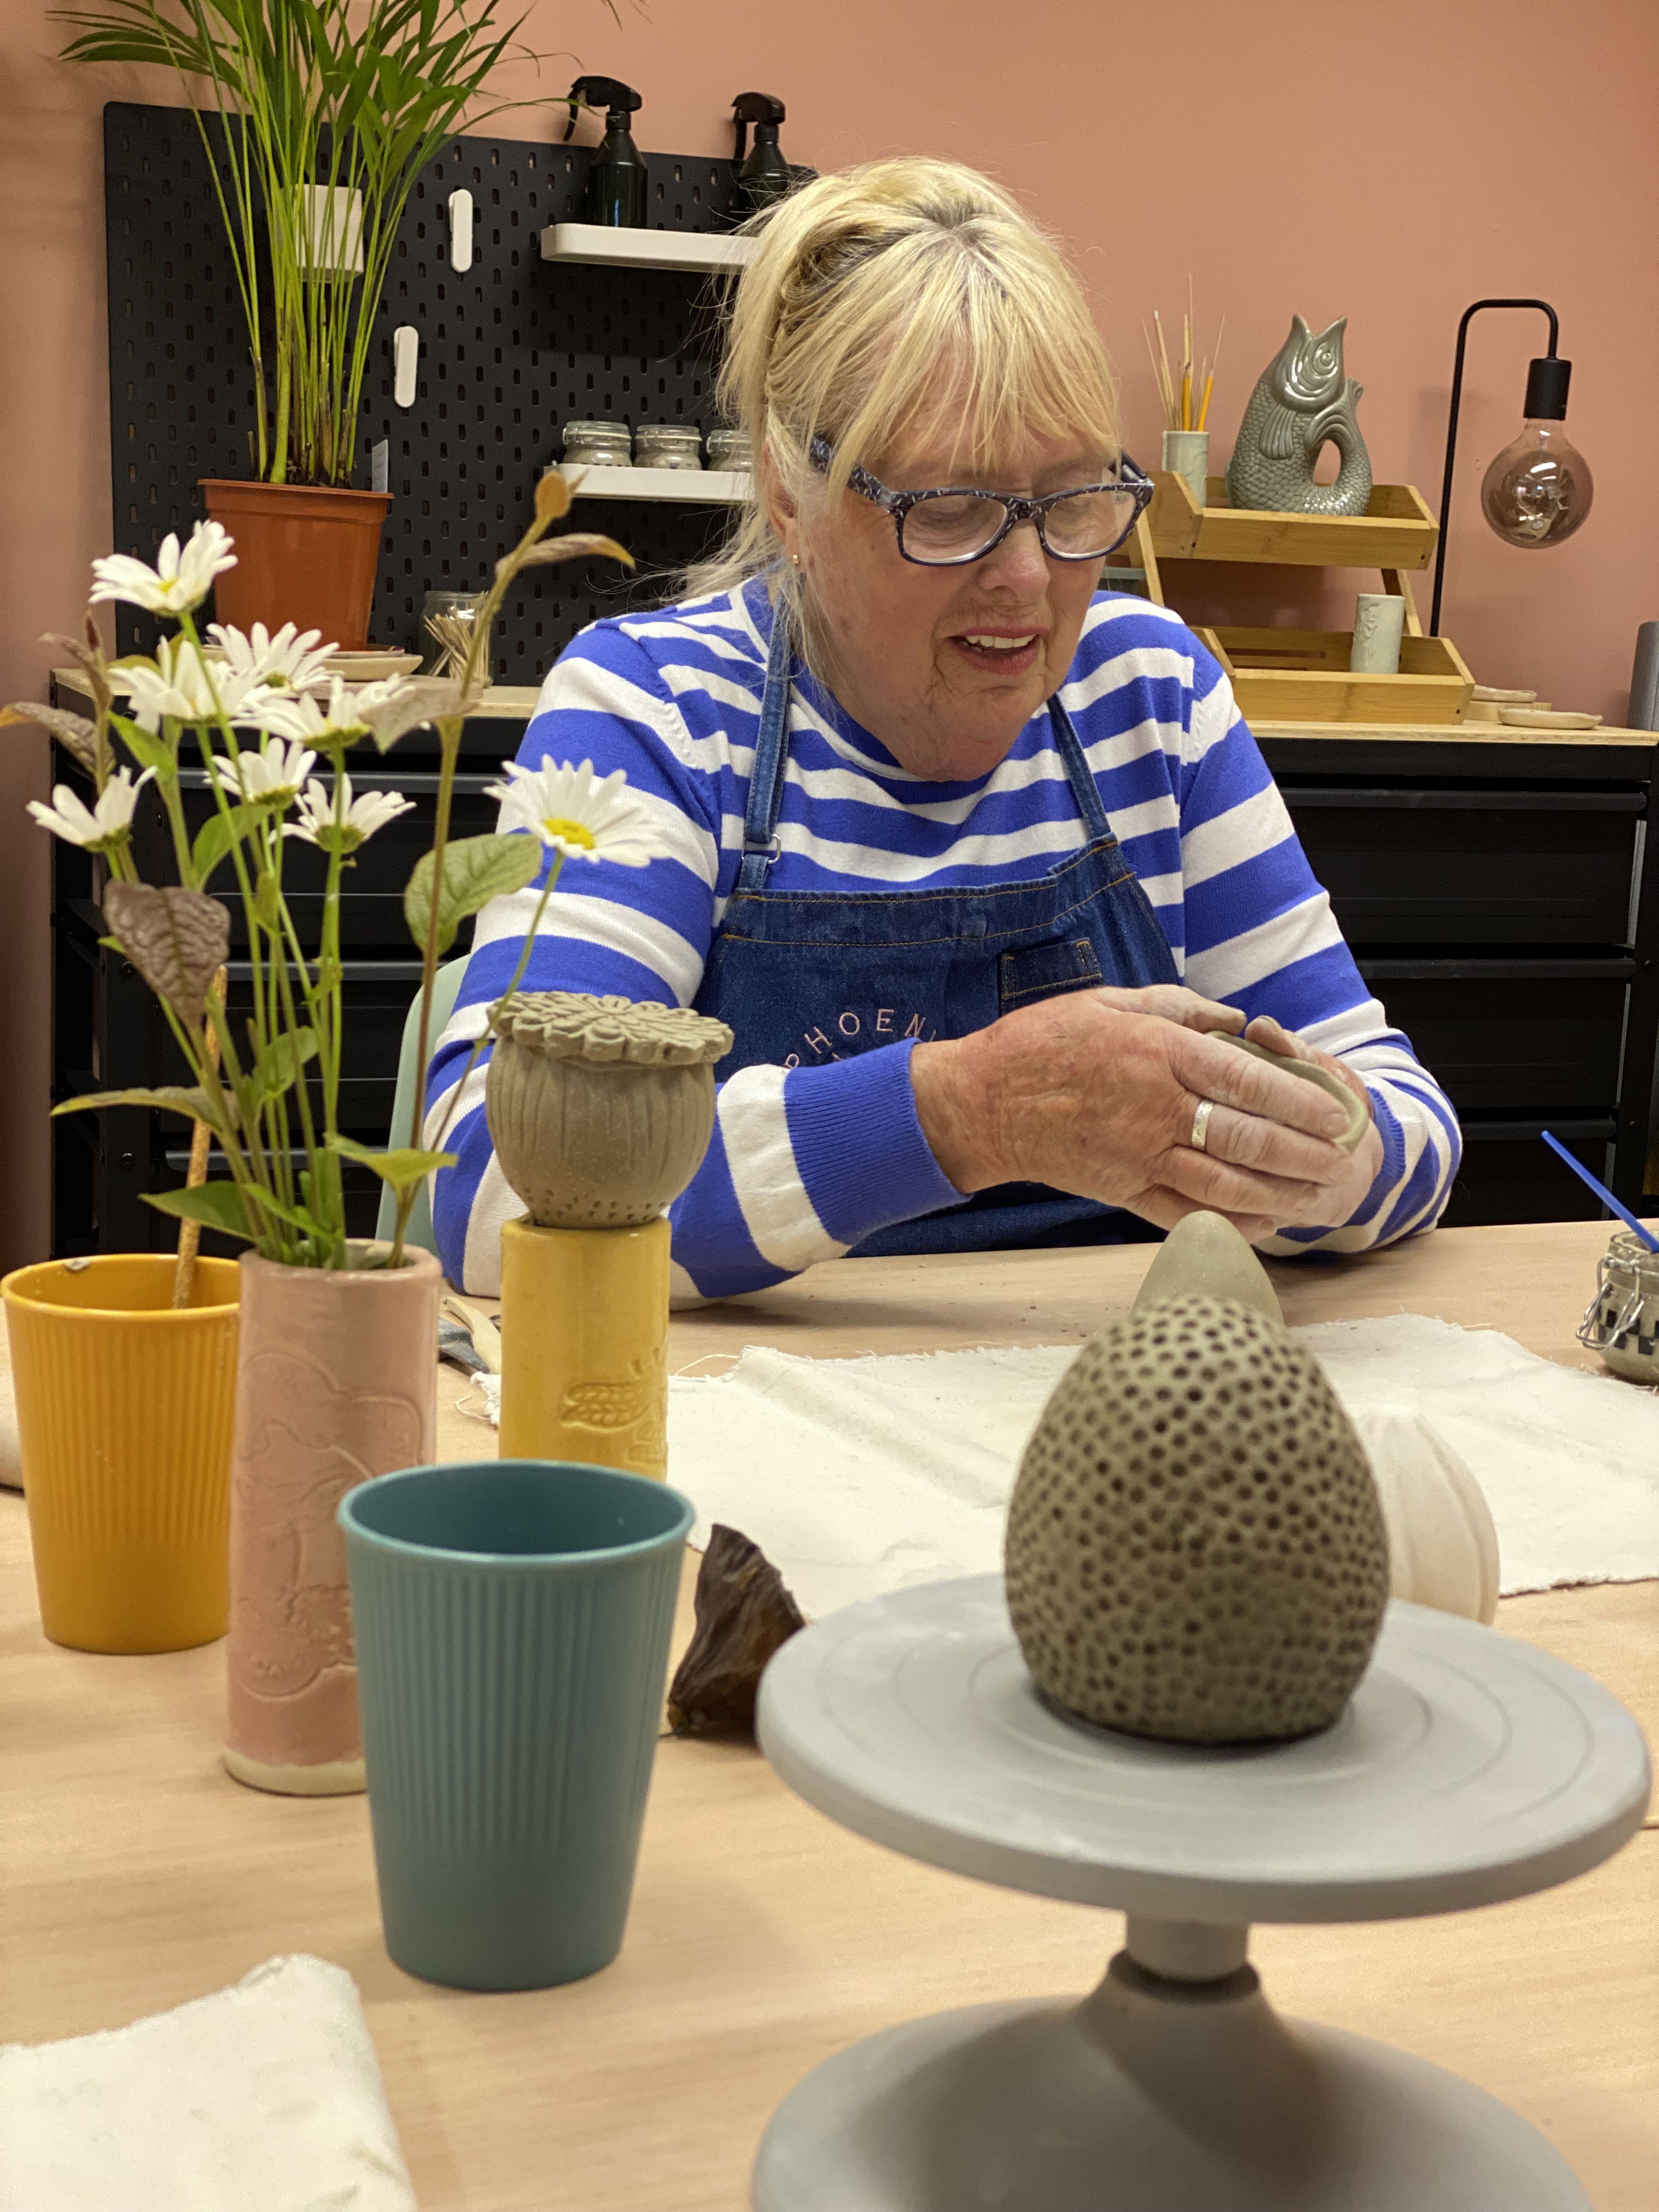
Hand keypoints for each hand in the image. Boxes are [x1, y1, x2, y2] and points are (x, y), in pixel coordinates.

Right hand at [910, 990, 1375, 1240]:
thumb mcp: (1111, 1001)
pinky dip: (1229, 1221)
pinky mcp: (1121, 1190)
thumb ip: (1180, 1009)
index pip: (1248, 1080)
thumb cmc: (1044, 1042)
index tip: (1335, 1112)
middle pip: (1247, 1136)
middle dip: (1303, 1151)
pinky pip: (1185, 1212)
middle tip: (1341, 1158)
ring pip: (1225, 1181)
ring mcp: (1139, 1155)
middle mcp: (1156, 1108)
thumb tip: (1237, 1021)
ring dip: (1279, 1191)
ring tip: (1316, 1194)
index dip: (1299, 1099)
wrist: (982, 1101)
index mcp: (1158, 1053)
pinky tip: (1264, 1223)